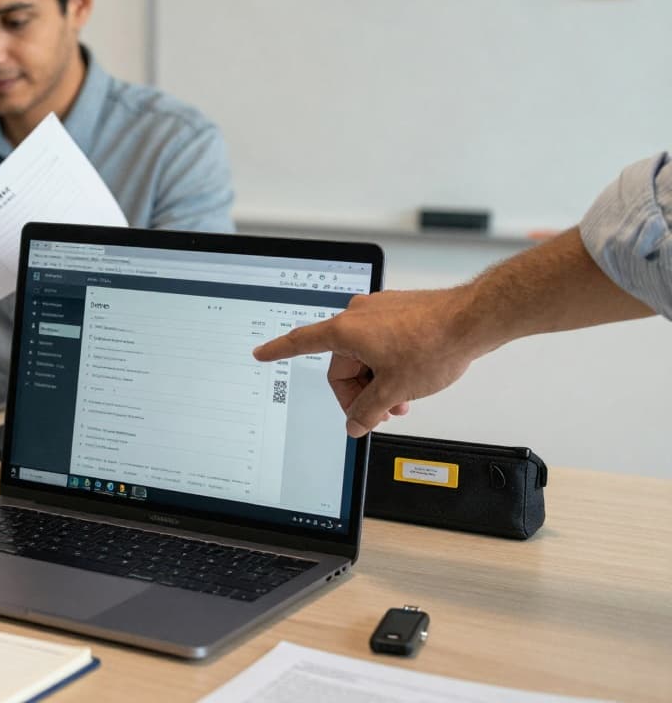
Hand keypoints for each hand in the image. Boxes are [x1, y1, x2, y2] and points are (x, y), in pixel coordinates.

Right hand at [252, 287, 487, 437]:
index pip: (300, 342)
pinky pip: (381, 342)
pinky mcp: (398, 311)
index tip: (261, 354)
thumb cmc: (435, 344)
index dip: (277, 351)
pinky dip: (389, 363)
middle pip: (343, 364)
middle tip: (380, 412)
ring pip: (365, 355)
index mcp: (346, 331)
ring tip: (401, 399)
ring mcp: (379, 311)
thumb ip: (368, 412)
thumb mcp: (394, 391)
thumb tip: (355, 425)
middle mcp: (358, 315)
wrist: (473, 319)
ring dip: (378, 381)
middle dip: (359, 392)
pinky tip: (410, 377)